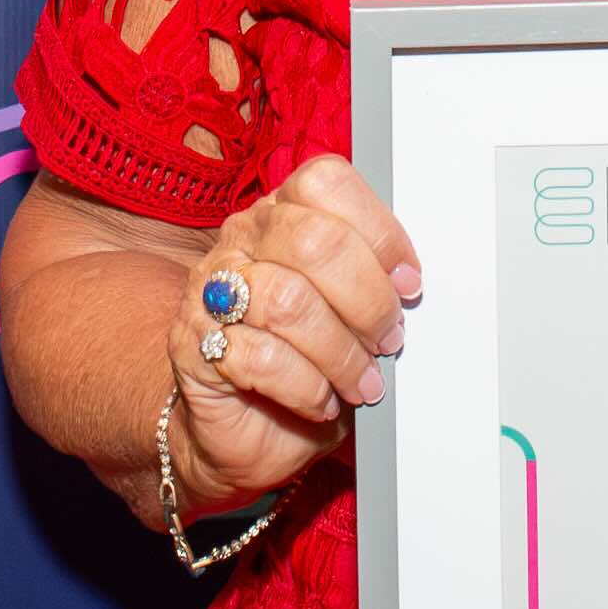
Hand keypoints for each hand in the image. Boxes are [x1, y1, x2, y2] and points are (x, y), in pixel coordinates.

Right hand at [163, 154, 420, 512]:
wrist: (247, 425)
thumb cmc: (307, 361)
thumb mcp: (348, 312)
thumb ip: (373, 282)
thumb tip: (412, 286)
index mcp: (283, 212)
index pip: (326, 183)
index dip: (379, 232)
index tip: (409, 282)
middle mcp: (243, 239)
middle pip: (313, 242)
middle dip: (368, 299)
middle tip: (389, 339)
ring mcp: (213, 291)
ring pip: (288, 302)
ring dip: (342, 352)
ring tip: (363, 382)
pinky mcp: (195, 345)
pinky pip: (260, 358)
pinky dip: (307, 386)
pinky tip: (322, 400)